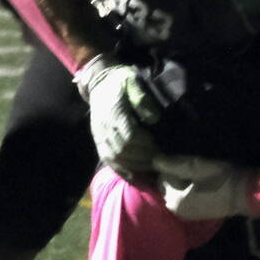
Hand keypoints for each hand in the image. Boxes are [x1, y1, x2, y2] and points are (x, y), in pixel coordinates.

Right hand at [74, 56, 160, 178]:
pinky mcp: (99, 141)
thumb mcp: (133, 82)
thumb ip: (142, 99)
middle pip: (123, 150)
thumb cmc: (121, 81)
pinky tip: (135, 177)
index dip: (145, 145)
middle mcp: (104, 128)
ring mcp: (100, 136)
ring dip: (134, 166)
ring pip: (115, 158)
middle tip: (161, 161)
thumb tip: (153, 118)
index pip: (129, 136)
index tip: (160, 148)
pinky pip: (107, 160)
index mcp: (114, 113)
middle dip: (143, 158)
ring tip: (152, 168)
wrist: (100, 83)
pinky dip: (121, 170)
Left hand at [156, 154, 257, 221]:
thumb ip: (173, 164)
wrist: (246, 194)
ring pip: (176, 193)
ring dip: (183, 184)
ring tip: (200, 176)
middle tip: (195, 168)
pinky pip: (185, 200)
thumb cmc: (221, 178)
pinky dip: (189, 192)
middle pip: (167, 187)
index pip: (162, 177)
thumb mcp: (197, 166)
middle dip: (176, 176)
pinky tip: (203, 186)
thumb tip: (154, 161)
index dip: (173, 166)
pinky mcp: (196, 215)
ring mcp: (186, 215)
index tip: (190, 161)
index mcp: (172, 199)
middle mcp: (175, 210)